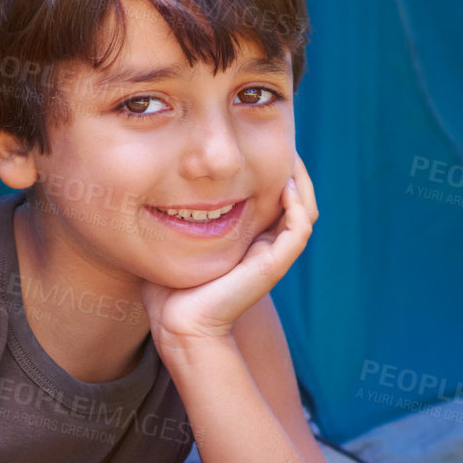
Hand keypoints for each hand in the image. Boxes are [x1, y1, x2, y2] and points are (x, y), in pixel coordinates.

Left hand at [139, 154, 318, 348]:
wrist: (177, 324)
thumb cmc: (169, 288)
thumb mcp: (173, 237)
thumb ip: (175, 213)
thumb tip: (158, 179)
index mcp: (249, 240)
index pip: (274, 195)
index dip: (271, 165)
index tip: (255, 142)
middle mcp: (266, 245)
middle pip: (294, 197)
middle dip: (290, 166)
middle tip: (279, 138)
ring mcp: (273, 255)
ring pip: (304, 209)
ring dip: (299, 179)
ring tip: (287, 154)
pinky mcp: (273, 264)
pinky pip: (300, 227)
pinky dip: (297, 203)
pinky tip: (282, 183)